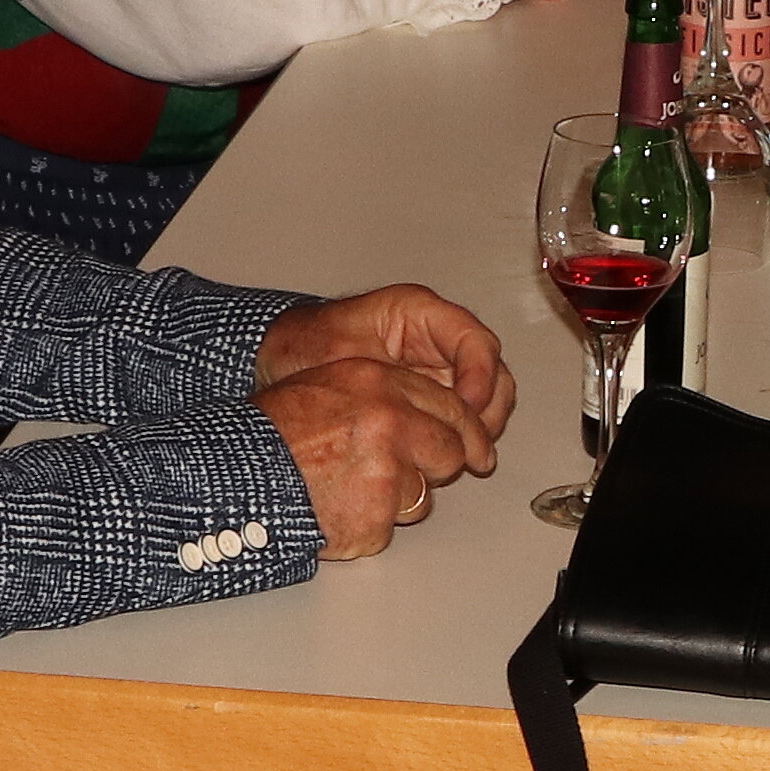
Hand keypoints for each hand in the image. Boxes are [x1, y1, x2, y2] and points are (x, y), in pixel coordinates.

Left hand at [258, 279, 513, 431]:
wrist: (277, 362)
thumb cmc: (302, 349)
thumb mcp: (343, 354)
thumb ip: (390, 377)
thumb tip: (438, 408)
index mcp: (419, 313)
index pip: (474, 339)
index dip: (480, 375)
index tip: (467, 407)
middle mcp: (435, 340)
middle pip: (492, 370)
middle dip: (488, 408)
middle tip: (470, 439)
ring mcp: (435, 370)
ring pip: (486, 397)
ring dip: (480, 427)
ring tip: (460, 453)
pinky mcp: (428, 397)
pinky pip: (460, 417)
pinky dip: (460, 437)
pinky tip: (445, 458)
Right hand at [261, 353, 502, 559]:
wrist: (235, 476)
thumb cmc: (269, 436)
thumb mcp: (325, 388)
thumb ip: (380, 397)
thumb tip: (428, 418)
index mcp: (378, 383)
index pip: (451, 407)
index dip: (467, 431)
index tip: (478, 447)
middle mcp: (390, 422)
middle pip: (450, 451)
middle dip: (434, 467)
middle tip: (400, 475)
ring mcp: (386, 473)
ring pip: (422, 496)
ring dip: (394, 501)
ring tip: (344, 490)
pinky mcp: (376, 517)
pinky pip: (389, 528)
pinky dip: (365, 527)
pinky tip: (334, 510)